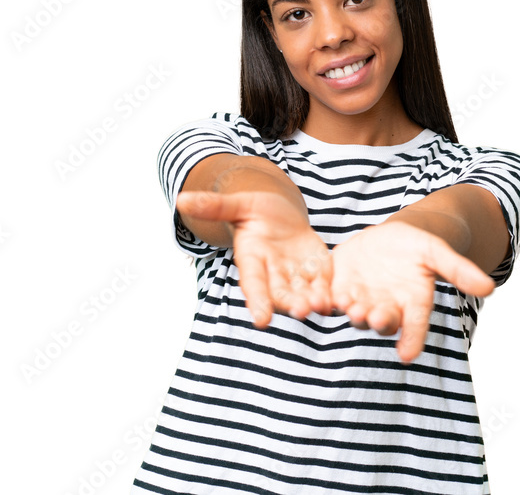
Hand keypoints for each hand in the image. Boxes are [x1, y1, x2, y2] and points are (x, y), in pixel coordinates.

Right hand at [176, 190, 332, 327]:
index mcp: (252, 260)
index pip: (252, 283)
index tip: (261, 320)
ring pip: (304, 293)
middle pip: (280, 293)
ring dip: (313, 302)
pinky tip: (338, 300)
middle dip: (290, 304)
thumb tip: (181, 199)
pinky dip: (330, 293)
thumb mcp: (239, 204)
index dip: (256, 301)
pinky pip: (324, 285)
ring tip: (322, 307)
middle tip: (301, 312)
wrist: (281, 214)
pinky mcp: (317, 272)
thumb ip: (215, 205)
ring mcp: (296, 275)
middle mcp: (273, 274)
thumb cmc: (255, 209)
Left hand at [330, 221, 494, 362]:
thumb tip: (491, 287)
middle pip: (380, 321)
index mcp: (410, 307)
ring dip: (347, 311)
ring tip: (344, 304)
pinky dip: (319, 297)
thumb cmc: (418, 248)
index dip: (412, 340)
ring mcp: (358, 300)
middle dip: (376, 320)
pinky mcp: (335, 287)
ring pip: (351, 311)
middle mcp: (384, 309)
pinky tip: (314, 295)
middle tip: (374, 316)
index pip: (414, 328)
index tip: (409, 354)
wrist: (389, 238)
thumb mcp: (438, 254)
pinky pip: (326, 296)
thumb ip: (459, 270)